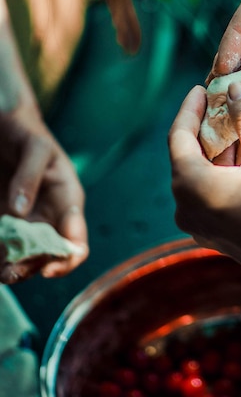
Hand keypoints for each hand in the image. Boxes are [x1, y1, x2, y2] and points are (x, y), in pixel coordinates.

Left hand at [0, 102, 87, 281]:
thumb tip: (20, 212)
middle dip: (31, 268)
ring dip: (12, 267)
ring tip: (0, 272)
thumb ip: (29, 177)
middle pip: (48, 256)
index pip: (76, 241)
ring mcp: (26, 220)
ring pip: (24, 255)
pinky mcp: (5, 221)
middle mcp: (49, 216)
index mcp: (67, 201)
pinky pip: (3, 245)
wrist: (5, 123)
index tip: (48, 269)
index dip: (67, 260)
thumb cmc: (27, 132)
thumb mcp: (35, 147)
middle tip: (10, 272)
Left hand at [168, 82, 240, 318]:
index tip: (200, 89)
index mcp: (190, 183)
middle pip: (186, 155)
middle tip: (220, 102)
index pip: (179, 135)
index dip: (189, 108)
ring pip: (197, 175)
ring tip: (234, 126)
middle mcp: (184, 204)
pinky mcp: (209, 231)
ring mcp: (195, 222)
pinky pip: (206, 193)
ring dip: (214, 151)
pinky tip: (240, 158)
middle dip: (203, 128)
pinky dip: (218, 172)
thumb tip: (235, 89)